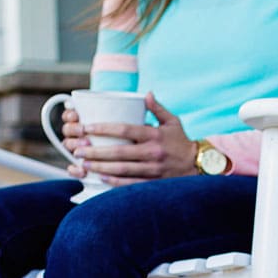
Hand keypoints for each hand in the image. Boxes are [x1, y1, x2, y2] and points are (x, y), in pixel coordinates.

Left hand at [68, 92, 198, 183]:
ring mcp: (153, 169)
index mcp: (154, 134)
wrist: (199, 166)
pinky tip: (100, 177)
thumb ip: (157, 108)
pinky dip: (114, 181)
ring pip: (122, 169)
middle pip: (119, 152)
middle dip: (96, 151)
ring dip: (100, 167)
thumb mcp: (173, 122)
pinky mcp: (153, 183)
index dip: (104, 128)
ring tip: (83, 163)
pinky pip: (130, 183)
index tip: (87, 127)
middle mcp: (152, 152)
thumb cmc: (181, 142)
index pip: (125, 129)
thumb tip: (146, 94)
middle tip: (78, 149)